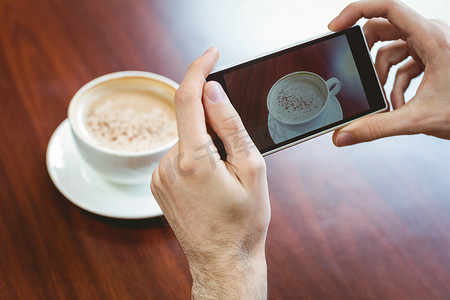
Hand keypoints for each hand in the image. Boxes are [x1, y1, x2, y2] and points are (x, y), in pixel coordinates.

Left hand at [150, 48, 269, 299]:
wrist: (223, 261)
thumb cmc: (244, 221)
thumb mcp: (251, 169)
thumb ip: (230, 126)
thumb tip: (212, 91)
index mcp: (194, 160)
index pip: (187, 98)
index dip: (198, 69)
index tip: (211, 55)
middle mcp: (169, 165)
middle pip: (190, 120)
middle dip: (214, 124)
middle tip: (236, 158)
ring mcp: (160, 176)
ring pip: (185, 139)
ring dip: (206, 145)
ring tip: (224, 180)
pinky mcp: (158, 184)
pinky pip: (178, 155)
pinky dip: (195, 157)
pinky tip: (209, 184)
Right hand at [328, 0, 449, 145]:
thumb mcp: (418, 120)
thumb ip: (377, 128)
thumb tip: (343, 135)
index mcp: (431, 38)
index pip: (387, 7)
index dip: (356, 11)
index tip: (335, 27)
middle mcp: (431, 35)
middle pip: (383, 30)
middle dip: (367, 58)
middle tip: (358, 77)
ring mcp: (432, 46)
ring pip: (392, 50)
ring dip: (382, 77)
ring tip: (386, 103)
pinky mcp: (433, 58)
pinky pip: (404, 63)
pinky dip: (396, 84)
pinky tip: (398, 105)